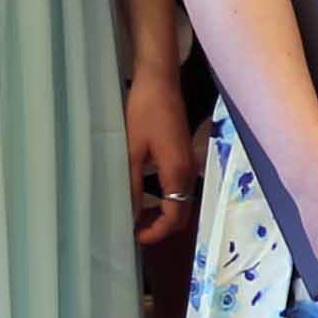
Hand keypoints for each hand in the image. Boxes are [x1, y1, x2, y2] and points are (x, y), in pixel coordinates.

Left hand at [124, 61, 193, 246]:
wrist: (160, 80)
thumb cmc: (144, 112)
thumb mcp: (132, 151)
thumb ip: (133, 185)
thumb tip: (129, 215)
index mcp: (177, 173)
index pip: (174, 216)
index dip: (156, 232)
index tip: (135, 238)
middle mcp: (188, 171)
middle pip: (181, 211)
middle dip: (161, 226)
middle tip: (135, 229)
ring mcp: (188, 162)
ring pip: (181, 199)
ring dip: (163, 211)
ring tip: (136, 213)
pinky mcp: (184, 153)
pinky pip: (178, 185)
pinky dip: (165, 197)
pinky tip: (145, 191)